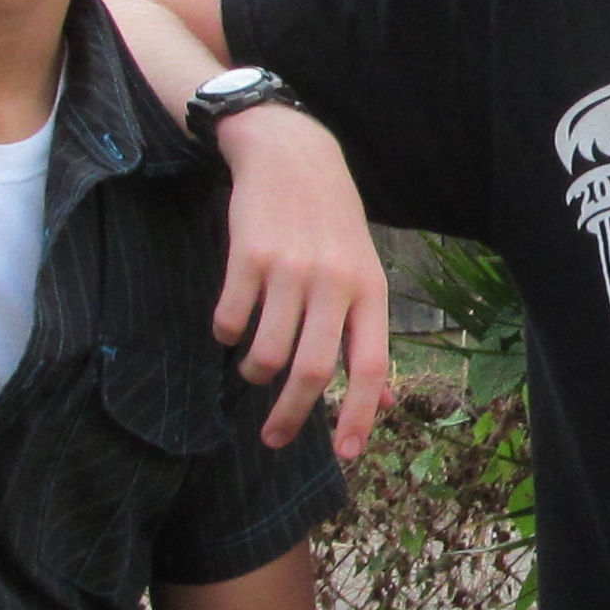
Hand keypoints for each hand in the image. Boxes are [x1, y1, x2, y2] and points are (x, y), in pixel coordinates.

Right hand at [215, 106, 393, 459]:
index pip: (370, 365)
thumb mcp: (365, 274)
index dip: (358, 416)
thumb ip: (368, 337)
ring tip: (253, 368)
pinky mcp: (248, 254)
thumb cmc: (333, 224)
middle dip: (290, 416)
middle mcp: (333, 281)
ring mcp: (289, 268)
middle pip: (311, 371)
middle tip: (274, 439)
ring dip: (254, 374)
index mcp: (369, 290)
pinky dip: (226, 335)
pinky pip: (229, 320)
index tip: (345, 455)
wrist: (293, 154)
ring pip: (265, 354)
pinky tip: (232, 325)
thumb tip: (382, 402)